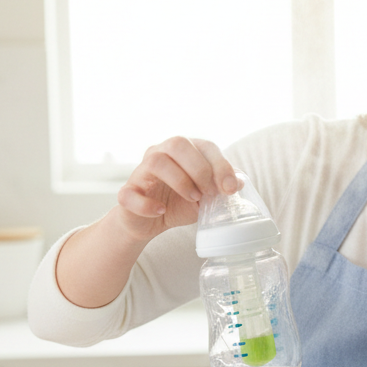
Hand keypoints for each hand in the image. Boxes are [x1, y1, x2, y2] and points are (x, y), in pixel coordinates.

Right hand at [114, 136, 237, 241]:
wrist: (150, 223)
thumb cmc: (179, 202)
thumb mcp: (207, 195)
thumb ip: (222, 186)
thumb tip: (240, 181)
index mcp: (182, 152)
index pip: (204, 145)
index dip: (221, 165)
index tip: (231, 189)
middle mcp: (159, 154)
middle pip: (177, 143)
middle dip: (200, 169)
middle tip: (209, 193)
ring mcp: (140, 172)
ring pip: (156, 161)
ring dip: (180, 181)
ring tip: (193, 199)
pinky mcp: (126, 193)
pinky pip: (129, 193)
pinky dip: (148, 204)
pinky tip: (161, 211)